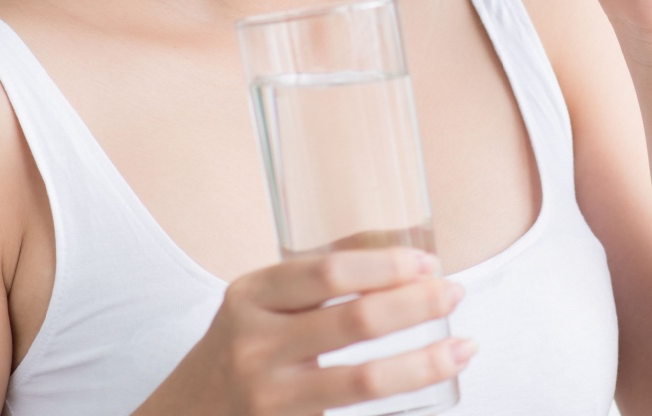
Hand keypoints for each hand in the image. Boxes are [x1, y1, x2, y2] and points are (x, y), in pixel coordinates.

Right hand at [136, 248, 473, 415]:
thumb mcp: (259, 302)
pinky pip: (353, 410)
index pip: (327, 271)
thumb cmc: (239, 346)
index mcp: (251, 295)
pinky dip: (403, 396)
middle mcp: (256, 344)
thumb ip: (312, 281)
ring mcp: (271, 395)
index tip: (428, 263)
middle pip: (353, 320)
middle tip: (453, 293)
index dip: (384, 265)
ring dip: (423, 361)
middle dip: (415, 305)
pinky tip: (434, 385)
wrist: (187, 414)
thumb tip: (396, 252)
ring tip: (464, 346)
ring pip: (363, 379)